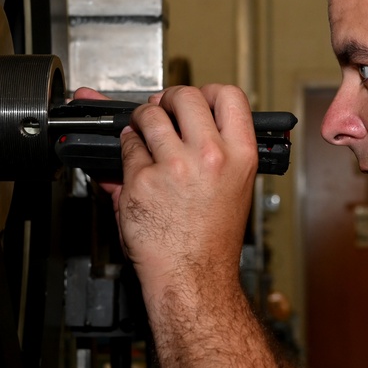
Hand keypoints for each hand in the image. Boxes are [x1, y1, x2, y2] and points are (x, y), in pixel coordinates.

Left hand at [118, 85, 257, 292]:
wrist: (192, 276)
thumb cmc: (210, 239)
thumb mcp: (231, 187)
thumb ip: (213, 147)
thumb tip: (181, 116)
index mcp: (241, 155)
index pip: (229, 96)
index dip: (207, 92)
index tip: (197, 100)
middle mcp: (211, 156)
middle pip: (185, 95)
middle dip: (168, 99)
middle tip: (163, 111)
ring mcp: (175, 166)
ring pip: (150, 115)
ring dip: (141, 120)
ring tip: (143, 134)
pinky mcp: (142, 180)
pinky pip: (127, 148)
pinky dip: (126, 151)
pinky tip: (135, 166)